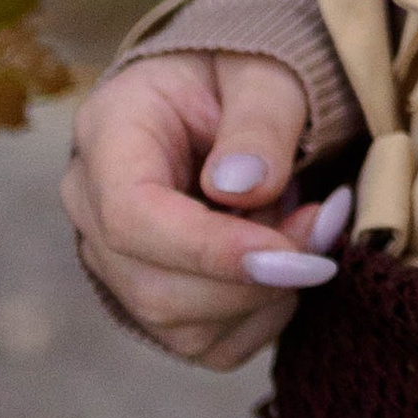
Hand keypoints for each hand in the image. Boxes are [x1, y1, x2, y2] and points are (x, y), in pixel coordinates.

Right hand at [63, 52, 345, 370]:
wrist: (232, 93)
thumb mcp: (266, 73)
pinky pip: (206, 344)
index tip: (291, 253)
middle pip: (152, 287)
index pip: (133, 218)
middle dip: (253, 278)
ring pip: (179, 325)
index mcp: (109, 133)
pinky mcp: (150, 298)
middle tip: (325, 229)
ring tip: (303, 228)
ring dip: (262, 295)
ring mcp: (114, 259)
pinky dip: (261, 317)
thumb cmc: (245, 75)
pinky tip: (283, 263)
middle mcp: (92, 204)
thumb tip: (242, 188)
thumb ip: (260, 123)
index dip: (211, 250)